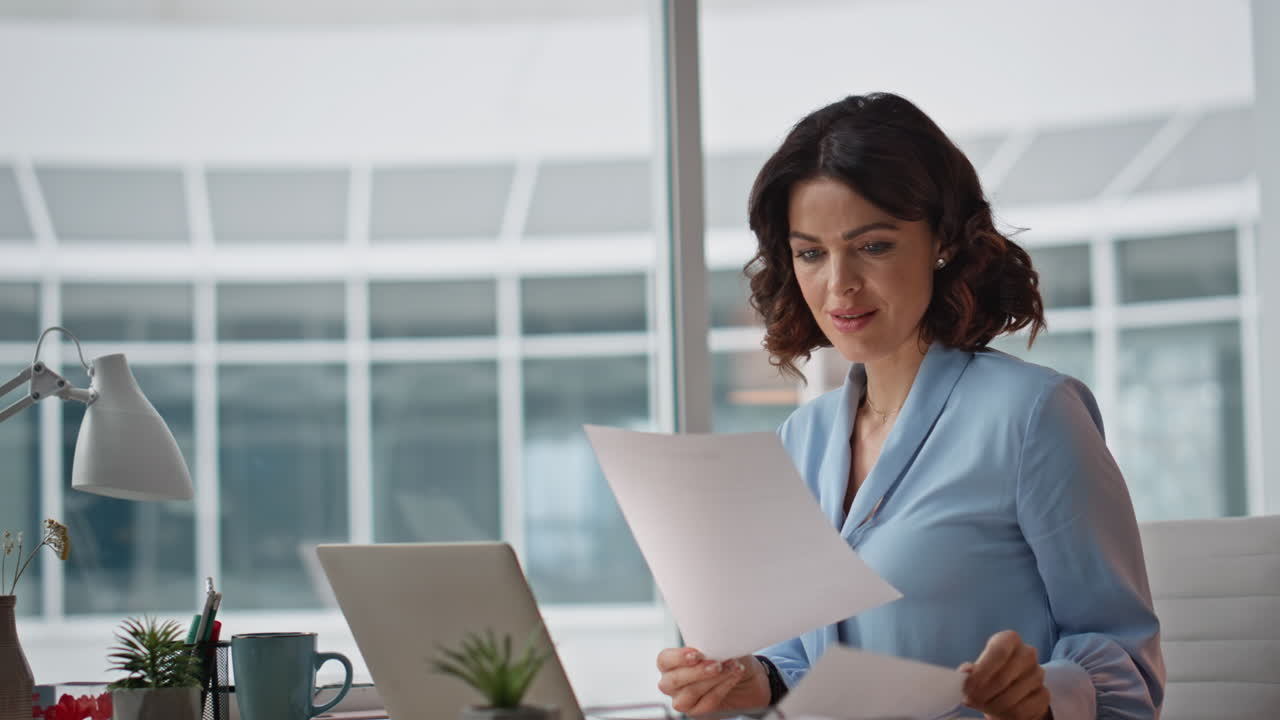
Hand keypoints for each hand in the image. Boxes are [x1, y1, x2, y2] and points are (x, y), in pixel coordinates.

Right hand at [655, 647, 769, 714]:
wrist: (747, 679)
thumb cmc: (728, 658)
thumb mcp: (721, 646)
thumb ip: (712, 643)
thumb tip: (715, 642)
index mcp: (670, 663)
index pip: (664, 660)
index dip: (678, 657)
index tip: (697, 653)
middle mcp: (671, 684)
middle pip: (673, 680)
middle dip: (696, 672)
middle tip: (717, 664)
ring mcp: (683, 700)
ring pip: (689, 693)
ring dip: (712, 679)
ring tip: (732, 667)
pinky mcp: (697, 712)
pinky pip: (707, 703)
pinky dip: (723, 687)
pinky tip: (735, 675)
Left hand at [958, 630, 1050, 719]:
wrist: (1007, 691)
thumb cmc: (988, 676)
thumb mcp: (975, 669)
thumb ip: (969, 671)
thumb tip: (965, 673)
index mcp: (1009, 639)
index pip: (998, 653)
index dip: (981, 672)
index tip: (968, 687)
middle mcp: (1027, 653)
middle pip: (1003, 677)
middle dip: (983, 693)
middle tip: (971, 700)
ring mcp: (1038, 673)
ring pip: (1012, 696)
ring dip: (993, 706)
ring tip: (984, 706)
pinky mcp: (1044, 694)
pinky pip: (1023, 709)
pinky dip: (1007, 714)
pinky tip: (1000, 711)